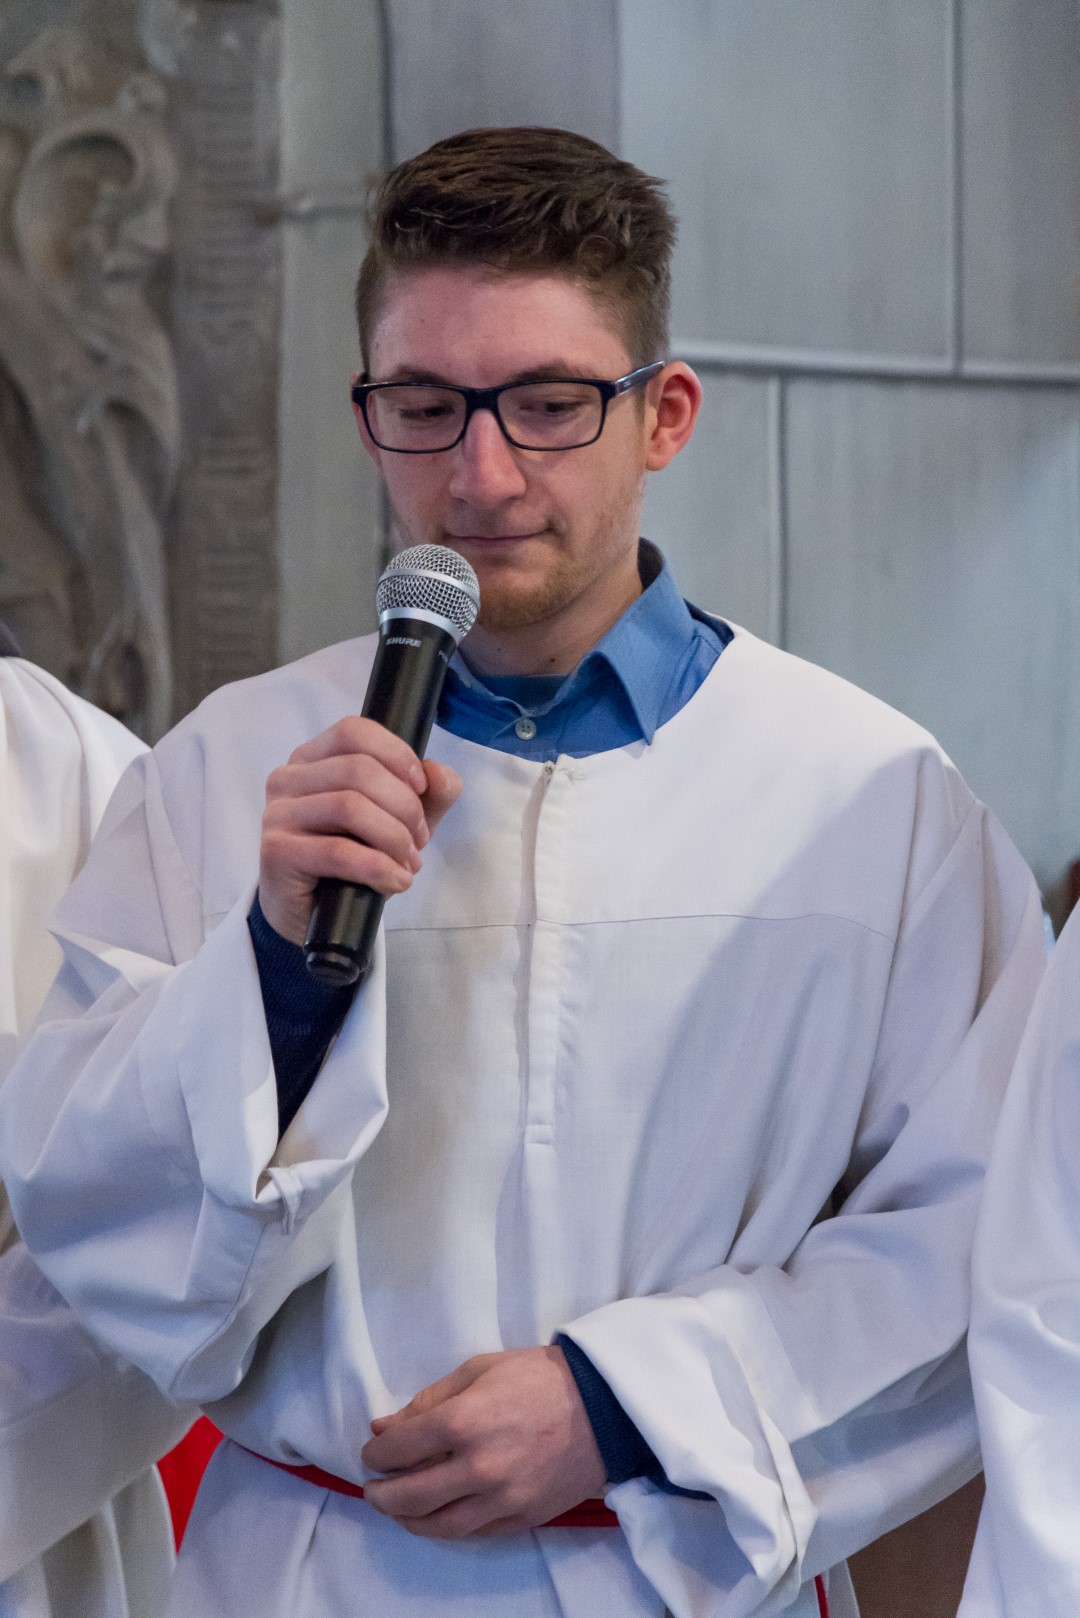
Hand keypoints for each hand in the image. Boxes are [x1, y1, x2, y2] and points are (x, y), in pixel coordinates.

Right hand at [258, 716, 461, 943]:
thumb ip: (429, 795)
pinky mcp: (276, 852)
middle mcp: (288, 778)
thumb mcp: (399, 822)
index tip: (422, 788)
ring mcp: (277, 814)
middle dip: (404, 807)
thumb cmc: (354, 860)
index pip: (355, 732)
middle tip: (418, 841)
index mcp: (313, 758)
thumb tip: (440, 773)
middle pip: (359, 770)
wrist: (314, 915)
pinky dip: (377, 867)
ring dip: (394, 838)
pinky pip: (337, 852)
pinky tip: (394, 881)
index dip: (397, 755)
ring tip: (407, 864)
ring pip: (349, 807)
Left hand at [360, 1346, 606, 1538]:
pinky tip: (437, 1516)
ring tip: (397, 1508)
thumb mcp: (478, 1370)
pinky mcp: (523, 1517)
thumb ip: (428, 1400)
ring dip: (408, 1520)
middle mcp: (478, 1467)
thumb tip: (384, 1426)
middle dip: (381, 1494)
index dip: (377, 1452)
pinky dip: (447, 1527)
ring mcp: (502, 1498)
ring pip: (439, 1526)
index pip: (399, 1448)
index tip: (373, 1451)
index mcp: (464, 1421)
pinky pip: (473, 1532)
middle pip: (410, 1495)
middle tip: (372, 1488)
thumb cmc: (537, 1376)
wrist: (602, 1404)